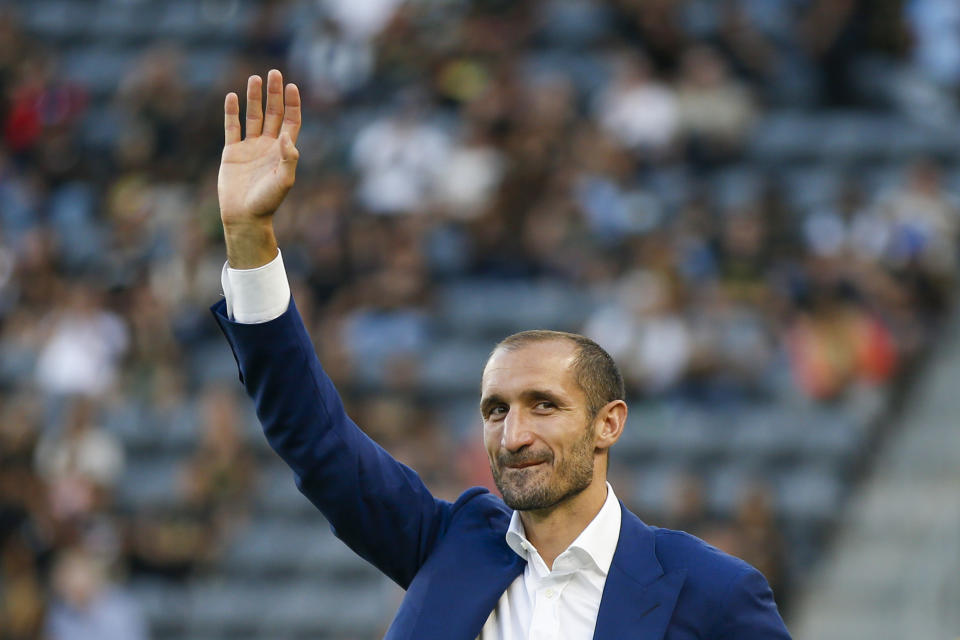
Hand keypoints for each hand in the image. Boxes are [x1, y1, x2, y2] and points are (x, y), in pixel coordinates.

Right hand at [219, 69, 300, 267]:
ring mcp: (250, 147)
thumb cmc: (267, 202)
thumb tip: (287, 135)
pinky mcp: (232, 152)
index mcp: (283, 151)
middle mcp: (268, 146)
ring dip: (254, 97)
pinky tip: (231, 97)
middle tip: (274, 72)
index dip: (292, 104)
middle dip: (274, 94)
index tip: (292, 87)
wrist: (244, 216)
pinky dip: (231, 112)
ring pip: (253, 116)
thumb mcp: (283, 181)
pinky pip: (232, 127)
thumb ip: (288, 158)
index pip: (290, 121)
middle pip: (273, 113)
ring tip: (254, 78)